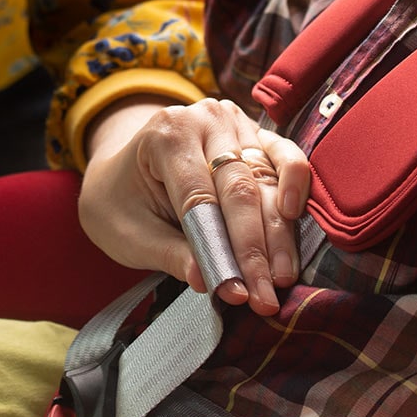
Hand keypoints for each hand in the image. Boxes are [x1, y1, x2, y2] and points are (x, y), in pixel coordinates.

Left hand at [78, 97, 310, 315]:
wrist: (121, 169)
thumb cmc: (120, 202)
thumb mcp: (129, 233)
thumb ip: (169, 254)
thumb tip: (206, 280)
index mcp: (165, 135)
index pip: (200, 198)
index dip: (220, 248)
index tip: (234, 292)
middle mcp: (205, 119)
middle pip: (239, 188)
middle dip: (254, 249)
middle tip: (264, 297)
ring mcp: (234, 123)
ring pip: (267, 179)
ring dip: (279, 232)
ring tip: (282, 278)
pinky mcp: (256, 134)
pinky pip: (285, 155)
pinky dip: (296, 183)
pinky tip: (293, 217)